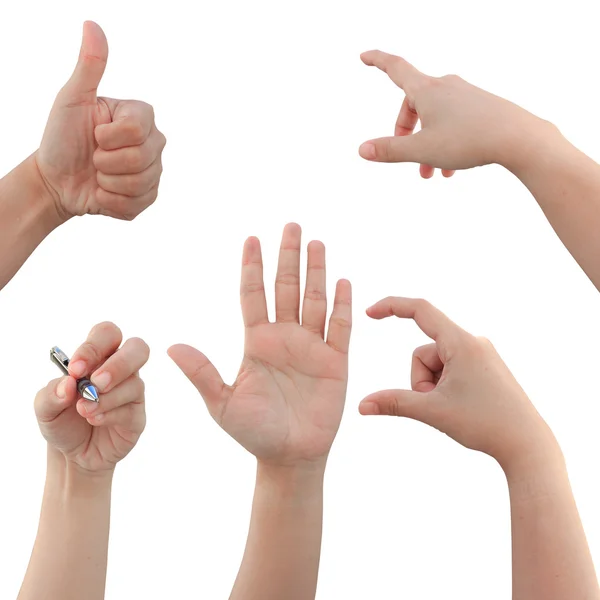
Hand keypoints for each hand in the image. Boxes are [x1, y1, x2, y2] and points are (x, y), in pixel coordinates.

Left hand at [35, 322, 148, 472]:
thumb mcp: (44, 408)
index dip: (94, 347)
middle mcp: (120, 369)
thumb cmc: (62, 421)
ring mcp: (132, 391)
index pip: (107, 335)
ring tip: (84, 410)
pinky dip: (109, 415)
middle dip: (118, 365)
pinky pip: (131, 409)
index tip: (75, 370)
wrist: (72, 454)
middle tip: (96, 383)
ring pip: (134, 383)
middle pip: (138, 348)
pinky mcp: (137, 415)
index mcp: (99, 357)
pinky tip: (94, 420)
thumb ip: (51, 393)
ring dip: (106, 398)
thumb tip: (68, 384)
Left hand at [36, 21, 165, 220]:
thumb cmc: (62, 138)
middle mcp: (153, 144)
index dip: (108, 137)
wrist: (56, 179)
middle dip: (106, 162)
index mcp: (140, 117)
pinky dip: (112, 202)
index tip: (94, 134)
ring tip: (99, 175)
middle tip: (94, 157)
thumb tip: (92, 25)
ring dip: (108, 183)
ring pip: (139, 184)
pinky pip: (136, 204)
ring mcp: (153, 173)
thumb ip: (89, 67)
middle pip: (140, 160)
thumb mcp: (72, 100)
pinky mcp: (147, 198)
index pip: (137, 130)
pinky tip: (104, 192)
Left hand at [169, 223, 351, 466]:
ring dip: (316, 271)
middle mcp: (284, 337)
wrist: (289, 457)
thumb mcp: (222, 402)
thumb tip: (170, 346)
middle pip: (286, 288)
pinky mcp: (335, 362)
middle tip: (290, 226)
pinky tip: (343, 281)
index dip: (252, 267)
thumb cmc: (253, 432)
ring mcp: (311, 347)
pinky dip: (342, 305)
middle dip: (288, 257)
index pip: (253, 295)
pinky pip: (340, 327)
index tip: (252, 238)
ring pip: (314, 300)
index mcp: (256, 341)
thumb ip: (202, 372)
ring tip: (316, 243)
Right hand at [358, 50, 550, 176]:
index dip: (378, 61)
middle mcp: (445, 86)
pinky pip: (454, 121)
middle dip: (406, 132)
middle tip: (407, 157)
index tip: (364, 56)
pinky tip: (452, 168)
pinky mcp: (481, 105)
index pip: (395, 68)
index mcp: (427, 91)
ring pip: (435, 118)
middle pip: (413, 104)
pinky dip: (446, 142)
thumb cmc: (468, 140)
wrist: (518, 138)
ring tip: (432, 173)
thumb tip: (362, 150)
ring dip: (427, 144)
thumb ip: (390, 150)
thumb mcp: (422, 150)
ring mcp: (465, 94)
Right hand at [359, 297, 557, 470]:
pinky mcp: (485, 366)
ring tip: (454, 407)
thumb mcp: (432, 411)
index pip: (420, 310)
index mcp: (461, 343)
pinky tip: (464, 405)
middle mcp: (473, 342)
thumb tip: (362, 405)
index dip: (391, 307)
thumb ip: (394, 403)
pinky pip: (450, 369)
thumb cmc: (485, 424)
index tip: (370, 313)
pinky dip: (446, 387)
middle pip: (423, 352)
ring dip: (433, 387)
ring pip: (436, 364)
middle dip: (421, 380)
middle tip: (439, 405)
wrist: (529, 445)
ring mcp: (480, 354)